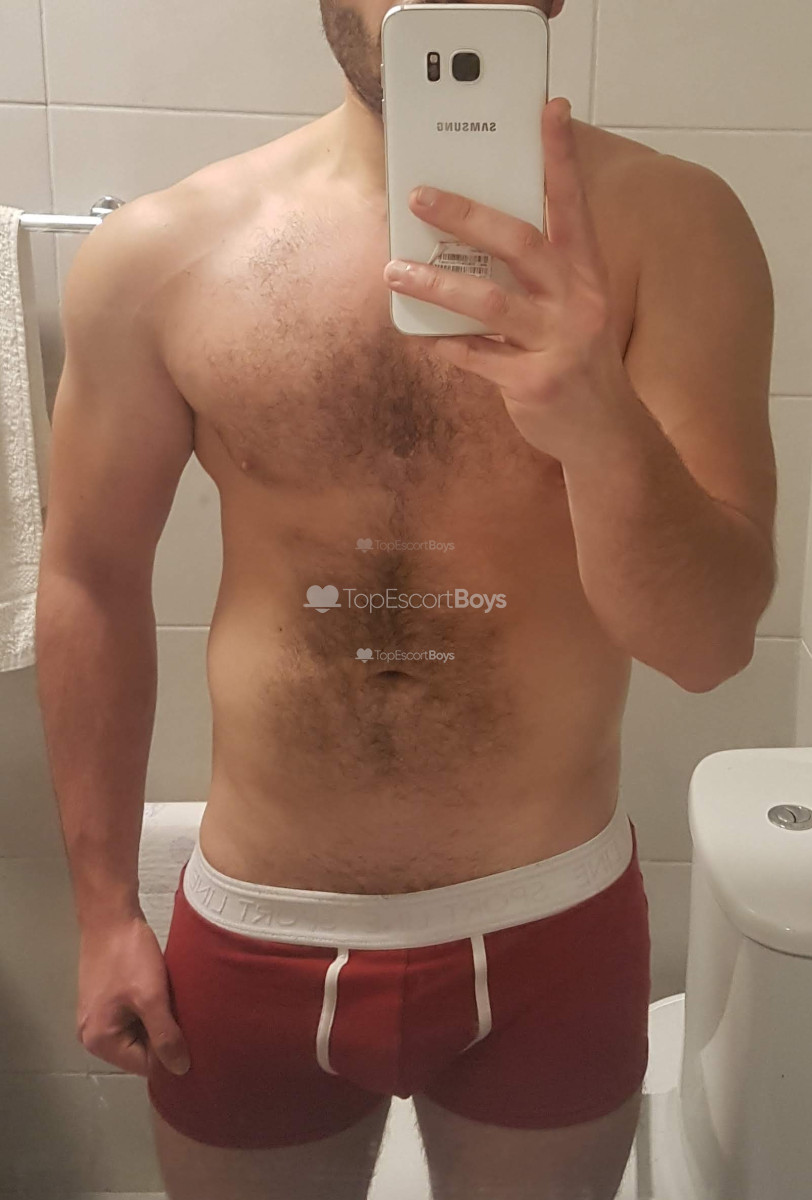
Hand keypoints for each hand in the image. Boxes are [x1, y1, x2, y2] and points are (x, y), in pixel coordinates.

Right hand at [77, 916, 190, 1078]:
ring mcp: (99, 1015)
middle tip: (191, 1019)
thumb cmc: (129, 956)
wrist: (111, 914)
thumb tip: (181, 1070)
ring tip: (181, 1005)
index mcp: (99, 1041)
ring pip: (140, 1030)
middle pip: (140, 1049)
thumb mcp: (151, 998)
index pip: (144, 1065)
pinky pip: (134, 1014)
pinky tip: (167, 993)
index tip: (196, 1040)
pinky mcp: (107, 997)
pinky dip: (151, 1007)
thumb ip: (166, 1036)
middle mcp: (93, 1034)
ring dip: (159, 1020)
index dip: (171, 1055)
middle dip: (165, 1036)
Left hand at [383, 97, 636, 463]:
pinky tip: (421, 336)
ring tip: (395, 271)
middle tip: (421, 197)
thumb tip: (476, 245)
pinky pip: (475, 357)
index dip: (561, 158)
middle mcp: (577, 303)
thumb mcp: (576, 311)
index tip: (549, 110)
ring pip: (488, 302)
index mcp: (587, 276)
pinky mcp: (533, 383)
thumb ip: (540, 279)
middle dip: (466, 216)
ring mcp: (557, 344)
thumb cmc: (580, 363)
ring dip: (435, 285)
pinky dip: (445, 345)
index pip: (573, 206)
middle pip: (519, 244)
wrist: (607, 436)